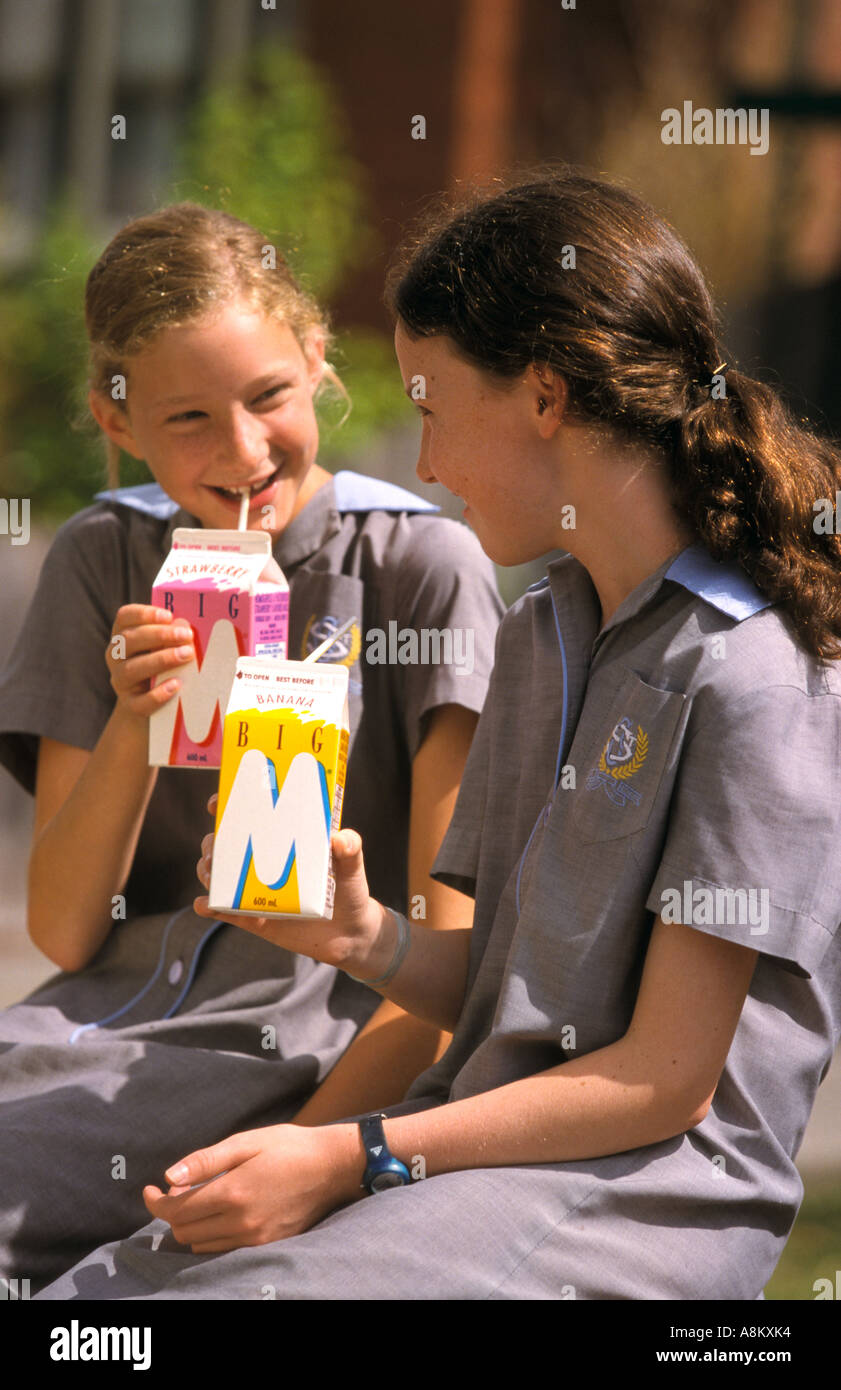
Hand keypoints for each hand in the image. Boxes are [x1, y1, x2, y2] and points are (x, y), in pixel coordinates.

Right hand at [106, 603, 194, 718]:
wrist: (149, 709)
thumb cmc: (161, 669)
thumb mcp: (163, 649)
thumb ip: (171, 637)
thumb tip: (185, 626)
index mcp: (123, 636)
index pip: (124, 617)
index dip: (144, 614)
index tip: (168, 615)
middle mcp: (116, 657)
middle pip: (129, 640)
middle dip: (159, 635)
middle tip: (186, 634)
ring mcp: (120, 681)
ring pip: (132, 669)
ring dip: (161, 659)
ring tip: (186, 655)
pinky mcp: (130, 705)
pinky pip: (140, 701)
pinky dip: (158, 693)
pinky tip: (176, 684)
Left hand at [143, 1122, 362, 1252]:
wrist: (332, 1167)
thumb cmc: (289, 1147)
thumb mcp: (246, 1142)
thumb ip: (205, 1160)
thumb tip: (169, 1176)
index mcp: (233, 1192)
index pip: (177, 1211)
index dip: (156, 1203)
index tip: (149, 1190)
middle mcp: (241, 1222)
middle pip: (185, 1232)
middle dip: (172, 1212)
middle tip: (180, 1189)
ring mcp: (255, 1239)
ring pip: (201, 1245)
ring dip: (191, 1226)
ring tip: (200, 1199)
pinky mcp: (266, 1246)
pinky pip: (224, 1249)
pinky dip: (211, 1236)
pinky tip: (219, 1213)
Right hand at [193, 800, 393, 977]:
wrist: (351, 935)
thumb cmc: (350, 891)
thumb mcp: (352, 867)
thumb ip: (350, 850)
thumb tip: (340, 838)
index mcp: (283, 841)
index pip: (250, 817)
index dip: (228, 805)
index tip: (217, 803)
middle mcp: (263, 862)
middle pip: (225, 844)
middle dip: (212, 842)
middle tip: (215, 847)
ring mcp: (255, 890)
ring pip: (219, 875)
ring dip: (208, 871)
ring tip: (211, 874)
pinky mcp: (254, 919)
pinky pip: (226, 911)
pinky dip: (210, 906)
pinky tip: (205, 903)